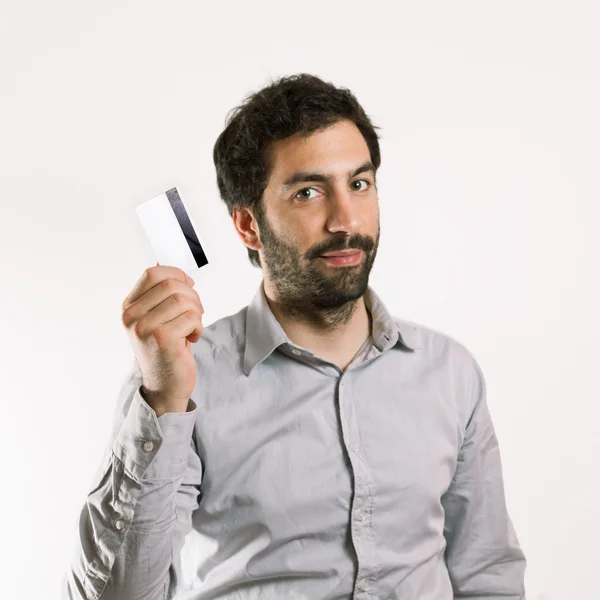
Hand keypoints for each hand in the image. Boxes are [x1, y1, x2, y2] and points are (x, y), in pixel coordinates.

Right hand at [121, 264, 202, 415]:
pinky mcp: (162, 340)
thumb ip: (159, 294)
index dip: (177, 275)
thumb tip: (169, 267)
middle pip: (172, 285)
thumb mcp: (156, 318)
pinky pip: (191, 317)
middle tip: (195, 313)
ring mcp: (145, 328)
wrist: (165, 385)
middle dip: (192, 296)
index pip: (153, 273)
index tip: (189, 286)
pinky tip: (192, 338)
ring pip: (184, 300)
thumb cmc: (165, 348)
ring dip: (197, 312)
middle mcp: (132, 316)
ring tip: (192, 327)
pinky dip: (198, 326)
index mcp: (129, 307)